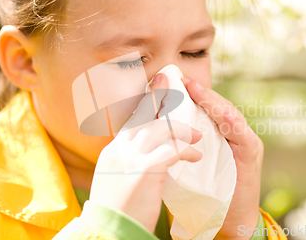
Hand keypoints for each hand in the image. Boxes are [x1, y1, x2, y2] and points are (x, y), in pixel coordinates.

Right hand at [89, 74, 202, 231]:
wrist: (107, 231)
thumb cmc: (115, 210)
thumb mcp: (116, 179)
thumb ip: (126, 161)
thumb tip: (139, 154)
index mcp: (114, 151)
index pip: (132, 119)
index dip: (146, 102)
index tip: (156, 86)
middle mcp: (120, 149)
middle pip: (143, 114)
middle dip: (160, 95)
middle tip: (174, 81)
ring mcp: (130, 157)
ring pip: (159, 128)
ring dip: (182, 130)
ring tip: (198, 136)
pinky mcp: (145, 171)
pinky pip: (171, 150)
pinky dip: (186, 150)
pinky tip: (196, 155)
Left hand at [182, 78, 263, 239]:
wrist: (229, 221)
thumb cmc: (207, 192)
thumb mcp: (190, 164)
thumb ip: (181, 145)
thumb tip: (152, 130)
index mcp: (218, 135)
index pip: (205, 109)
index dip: (189, 95)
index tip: (170, 81)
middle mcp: (234, 133)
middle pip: (217, 106)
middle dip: (199, 92)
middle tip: (179, 79)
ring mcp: (244, 141)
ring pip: (228, 114)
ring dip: (212, 100)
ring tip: (195, 89)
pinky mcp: (250, 153)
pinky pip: (241, 132)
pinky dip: (230, 121)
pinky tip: (220, 112)